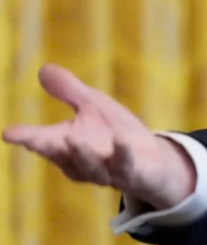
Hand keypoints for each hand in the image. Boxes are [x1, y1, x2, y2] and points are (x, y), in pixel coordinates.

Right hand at [2, 64, 195, 208]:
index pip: (43, 142)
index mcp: (68, 146)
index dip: (26, 138)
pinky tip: (123, 139)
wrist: (153, 164)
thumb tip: (43, 69)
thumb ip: (70, 92)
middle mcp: (84, 163)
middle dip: (49, 149)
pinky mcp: (135, 175)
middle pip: (64, 158)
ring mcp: (109, 172)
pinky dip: (125, 155)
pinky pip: (128, 168)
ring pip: (92, 169)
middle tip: (34, 140)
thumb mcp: (94, 107)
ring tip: (73, 138)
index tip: (8, 133)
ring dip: (83, 155)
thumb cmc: (116, 134)